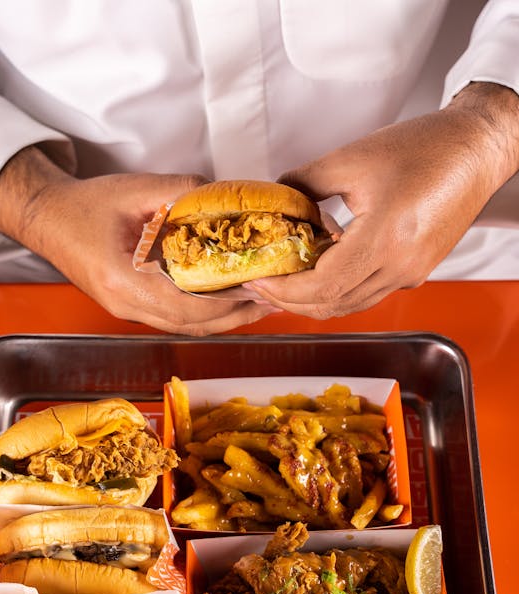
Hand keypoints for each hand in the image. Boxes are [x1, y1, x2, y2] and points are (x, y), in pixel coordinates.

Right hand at [0, 147, 274, 334]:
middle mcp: (125, 305)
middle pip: (190, 326)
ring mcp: (125, 310)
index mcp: (123, 281)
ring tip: (257, 304)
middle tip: (271, 301)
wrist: (46, 218)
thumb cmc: (84, 205)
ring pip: (184, 327)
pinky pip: (173, 318)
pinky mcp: (129, 306)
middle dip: (235, 317)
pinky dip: (203, 314)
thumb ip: (182, 192)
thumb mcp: (135, 189)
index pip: (186, 308)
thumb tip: (226, 196)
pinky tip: (224, 300)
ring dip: (222, 319)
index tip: (258, 291)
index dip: (227, 304)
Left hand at [246, 82, 518, 318]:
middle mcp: (400, 266)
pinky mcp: (415, 271)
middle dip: (290, 302)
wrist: (475, 149)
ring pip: (351, 305)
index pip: (322, 286)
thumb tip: (276, 197)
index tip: (258, 280)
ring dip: (313, 301)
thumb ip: (305, 182)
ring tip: (282, 286)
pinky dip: (338, 291)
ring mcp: (410, 273)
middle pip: (333, 304)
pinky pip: (368, 293)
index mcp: (385, 240)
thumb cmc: (426, 148)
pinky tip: (318, 274)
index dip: (284, 290)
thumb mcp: (352, 157)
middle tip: (260, 289)